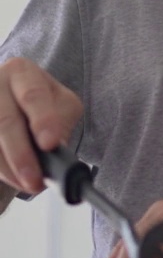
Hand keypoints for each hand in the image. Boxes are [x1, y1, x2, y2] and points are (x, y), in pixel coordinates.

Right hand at [0, 58, 82, 193]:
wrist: (13, 100)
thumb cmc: (43, 102)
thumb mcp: (62, 103)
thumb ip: (62, 121)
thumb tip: (56, 148)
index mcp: (22, 72)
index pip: (33, 96)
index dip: (43, 121)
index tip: (50, 144)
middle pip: (5, 121)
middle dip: (22, 155)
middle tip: (36, 180)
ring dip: (9, 168)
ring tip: (29, 185)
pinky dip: (0, 169)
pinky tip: (13, 179)